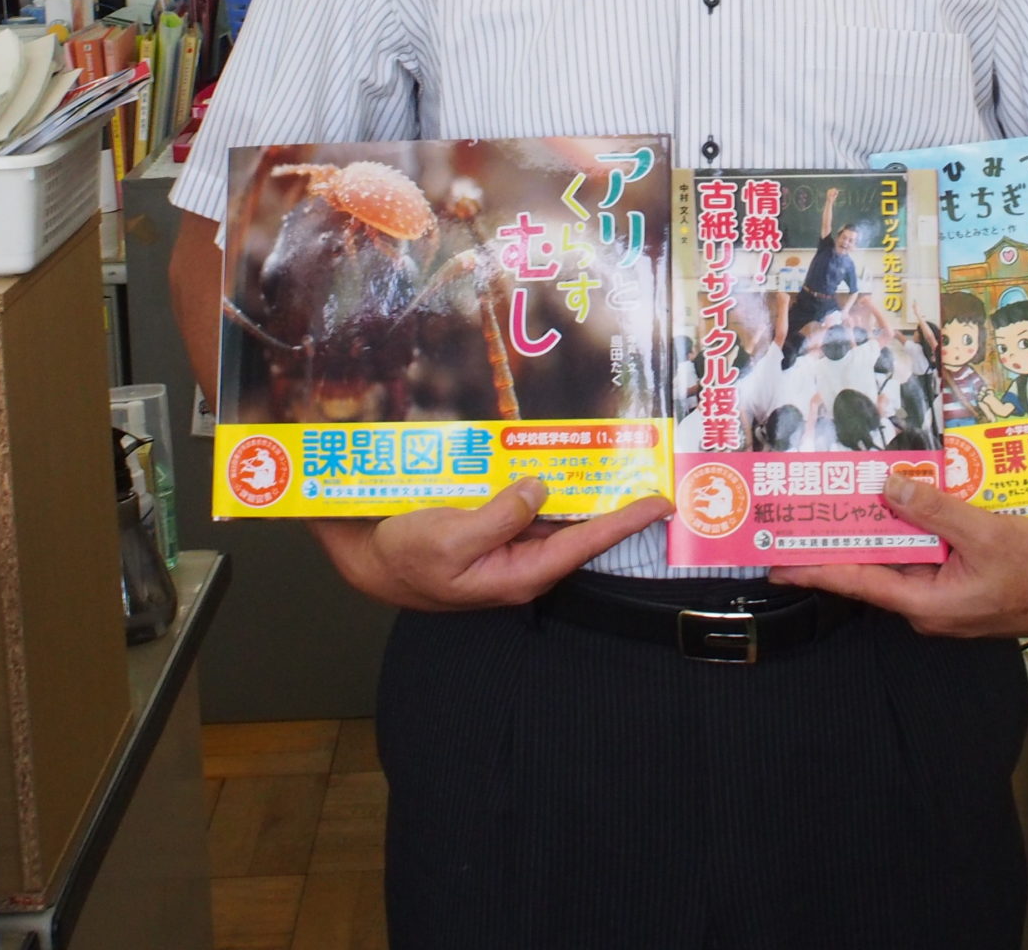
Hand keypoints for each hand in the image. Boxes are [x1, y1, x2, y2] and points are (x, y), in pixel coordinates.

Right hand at [311, 478, 670, 611]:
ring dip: (575, 485)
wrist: (366, 559)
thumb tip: (540, 488)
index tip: (661, 502)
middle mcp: (521, 559)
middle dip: (609, 499)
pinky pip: (525, 503)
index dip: (625, 521)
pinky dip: (540, 481)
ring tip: (608, 455)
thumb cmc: (404, 558)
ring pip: (553, 512)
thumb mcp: (451, 539)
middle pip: (577, 527)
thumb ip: (500, 516)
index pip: (585, 544)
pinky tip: (549, 455)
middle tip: (642, 467)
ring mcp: (507, 543)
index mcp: (520, 572)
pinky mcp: (490, 527)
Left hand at [773, 473, 1027, 637]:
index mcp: (926, 602)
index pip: (858, 584)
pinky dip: (911, 525)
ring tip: (843, 494)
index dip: (815, 571)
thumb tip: (889, 488)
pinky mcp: (958, 576)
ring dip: (879, 524)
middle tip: (802, 512)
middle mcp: (927, 601)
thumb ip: (937, 511)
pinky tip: (900, 496)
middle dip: (841, 537)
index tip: (777, 564)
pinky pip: (924, 549)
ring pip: (900, 553)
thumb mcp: (987, 534)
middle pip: (873, 566)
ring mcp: (942, 590)